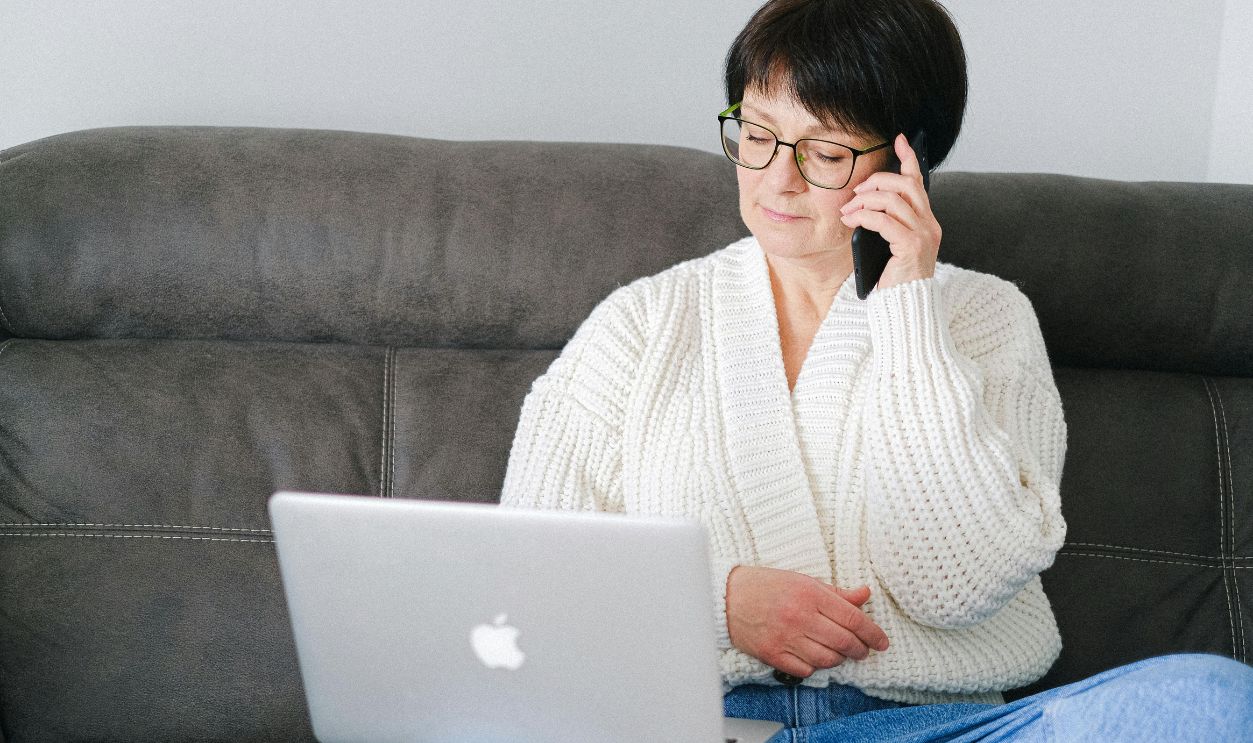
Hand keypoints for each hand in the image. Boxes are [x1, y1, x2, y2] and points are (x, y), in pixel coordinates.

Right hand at [726, 566, 889, 679]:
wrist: (726, 597)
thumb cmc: (766, 586)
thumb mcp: (803, 581)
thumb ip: (836, 592)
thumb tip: (864, 595)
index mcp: (810, 594)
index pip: (853, 618)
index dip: (873, 633)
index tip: (881, 641)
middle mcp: (799, 616)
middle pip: (844, 642)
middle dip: (860, 649)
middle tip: (863, 650)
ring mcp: (785, 637)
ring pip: (828, 659)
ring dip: (839, 659)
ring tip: (838, 652)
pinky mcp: (773, 654)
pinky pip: (806, 669)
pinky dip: (815, 666)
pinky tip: (813, 656)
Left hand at [838, 133, 941, 290]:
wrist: (905, 310)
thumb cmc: (893, 281)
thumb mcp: (888, 246)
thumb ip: (885, 224)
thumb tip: (862, 203)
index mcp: (925, 222)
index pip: (919, 182)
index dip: (909, 158)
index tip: (899, 139)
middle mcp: (929, 225)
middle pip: (905, 185)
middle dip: (877, 182)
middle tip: (855, 193)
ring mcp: (923, 235)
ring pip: (893, 200)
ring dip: (864, 201)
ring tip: (848, 212)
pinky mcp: (912, 247)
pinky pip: (885, 220)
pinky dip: (864, 216)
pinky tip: (851, 221)